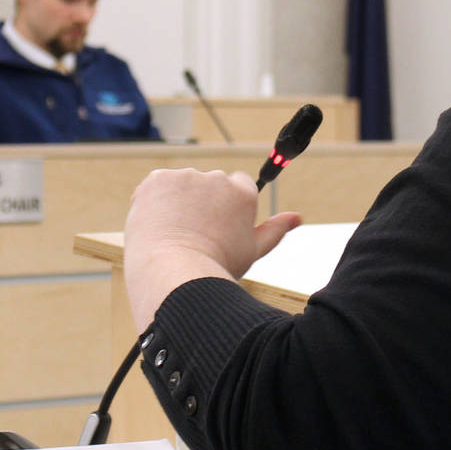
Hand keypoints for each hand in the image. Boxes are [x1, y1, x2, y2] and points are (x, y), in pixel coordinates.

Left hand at [123, 168, 300, 331]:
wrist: (175, 273)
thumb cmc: (217, 267)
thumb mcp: (253, 251)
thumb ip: (274, 230)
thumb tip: (297, 217)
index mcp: (243, 192)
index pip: (238, 184)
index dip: (226, 206)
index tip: (217, 225)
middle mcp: (217, 178)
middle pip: (209, 185)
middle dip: (201, 204)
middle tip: (194, 236)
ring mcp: (186, 176)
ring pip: (181, 186)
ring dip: (177, 203)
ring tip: (173, 235)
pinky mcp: (158, 178)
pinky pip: (156, 186)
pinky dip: (153, 202)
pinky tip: (156, 226)